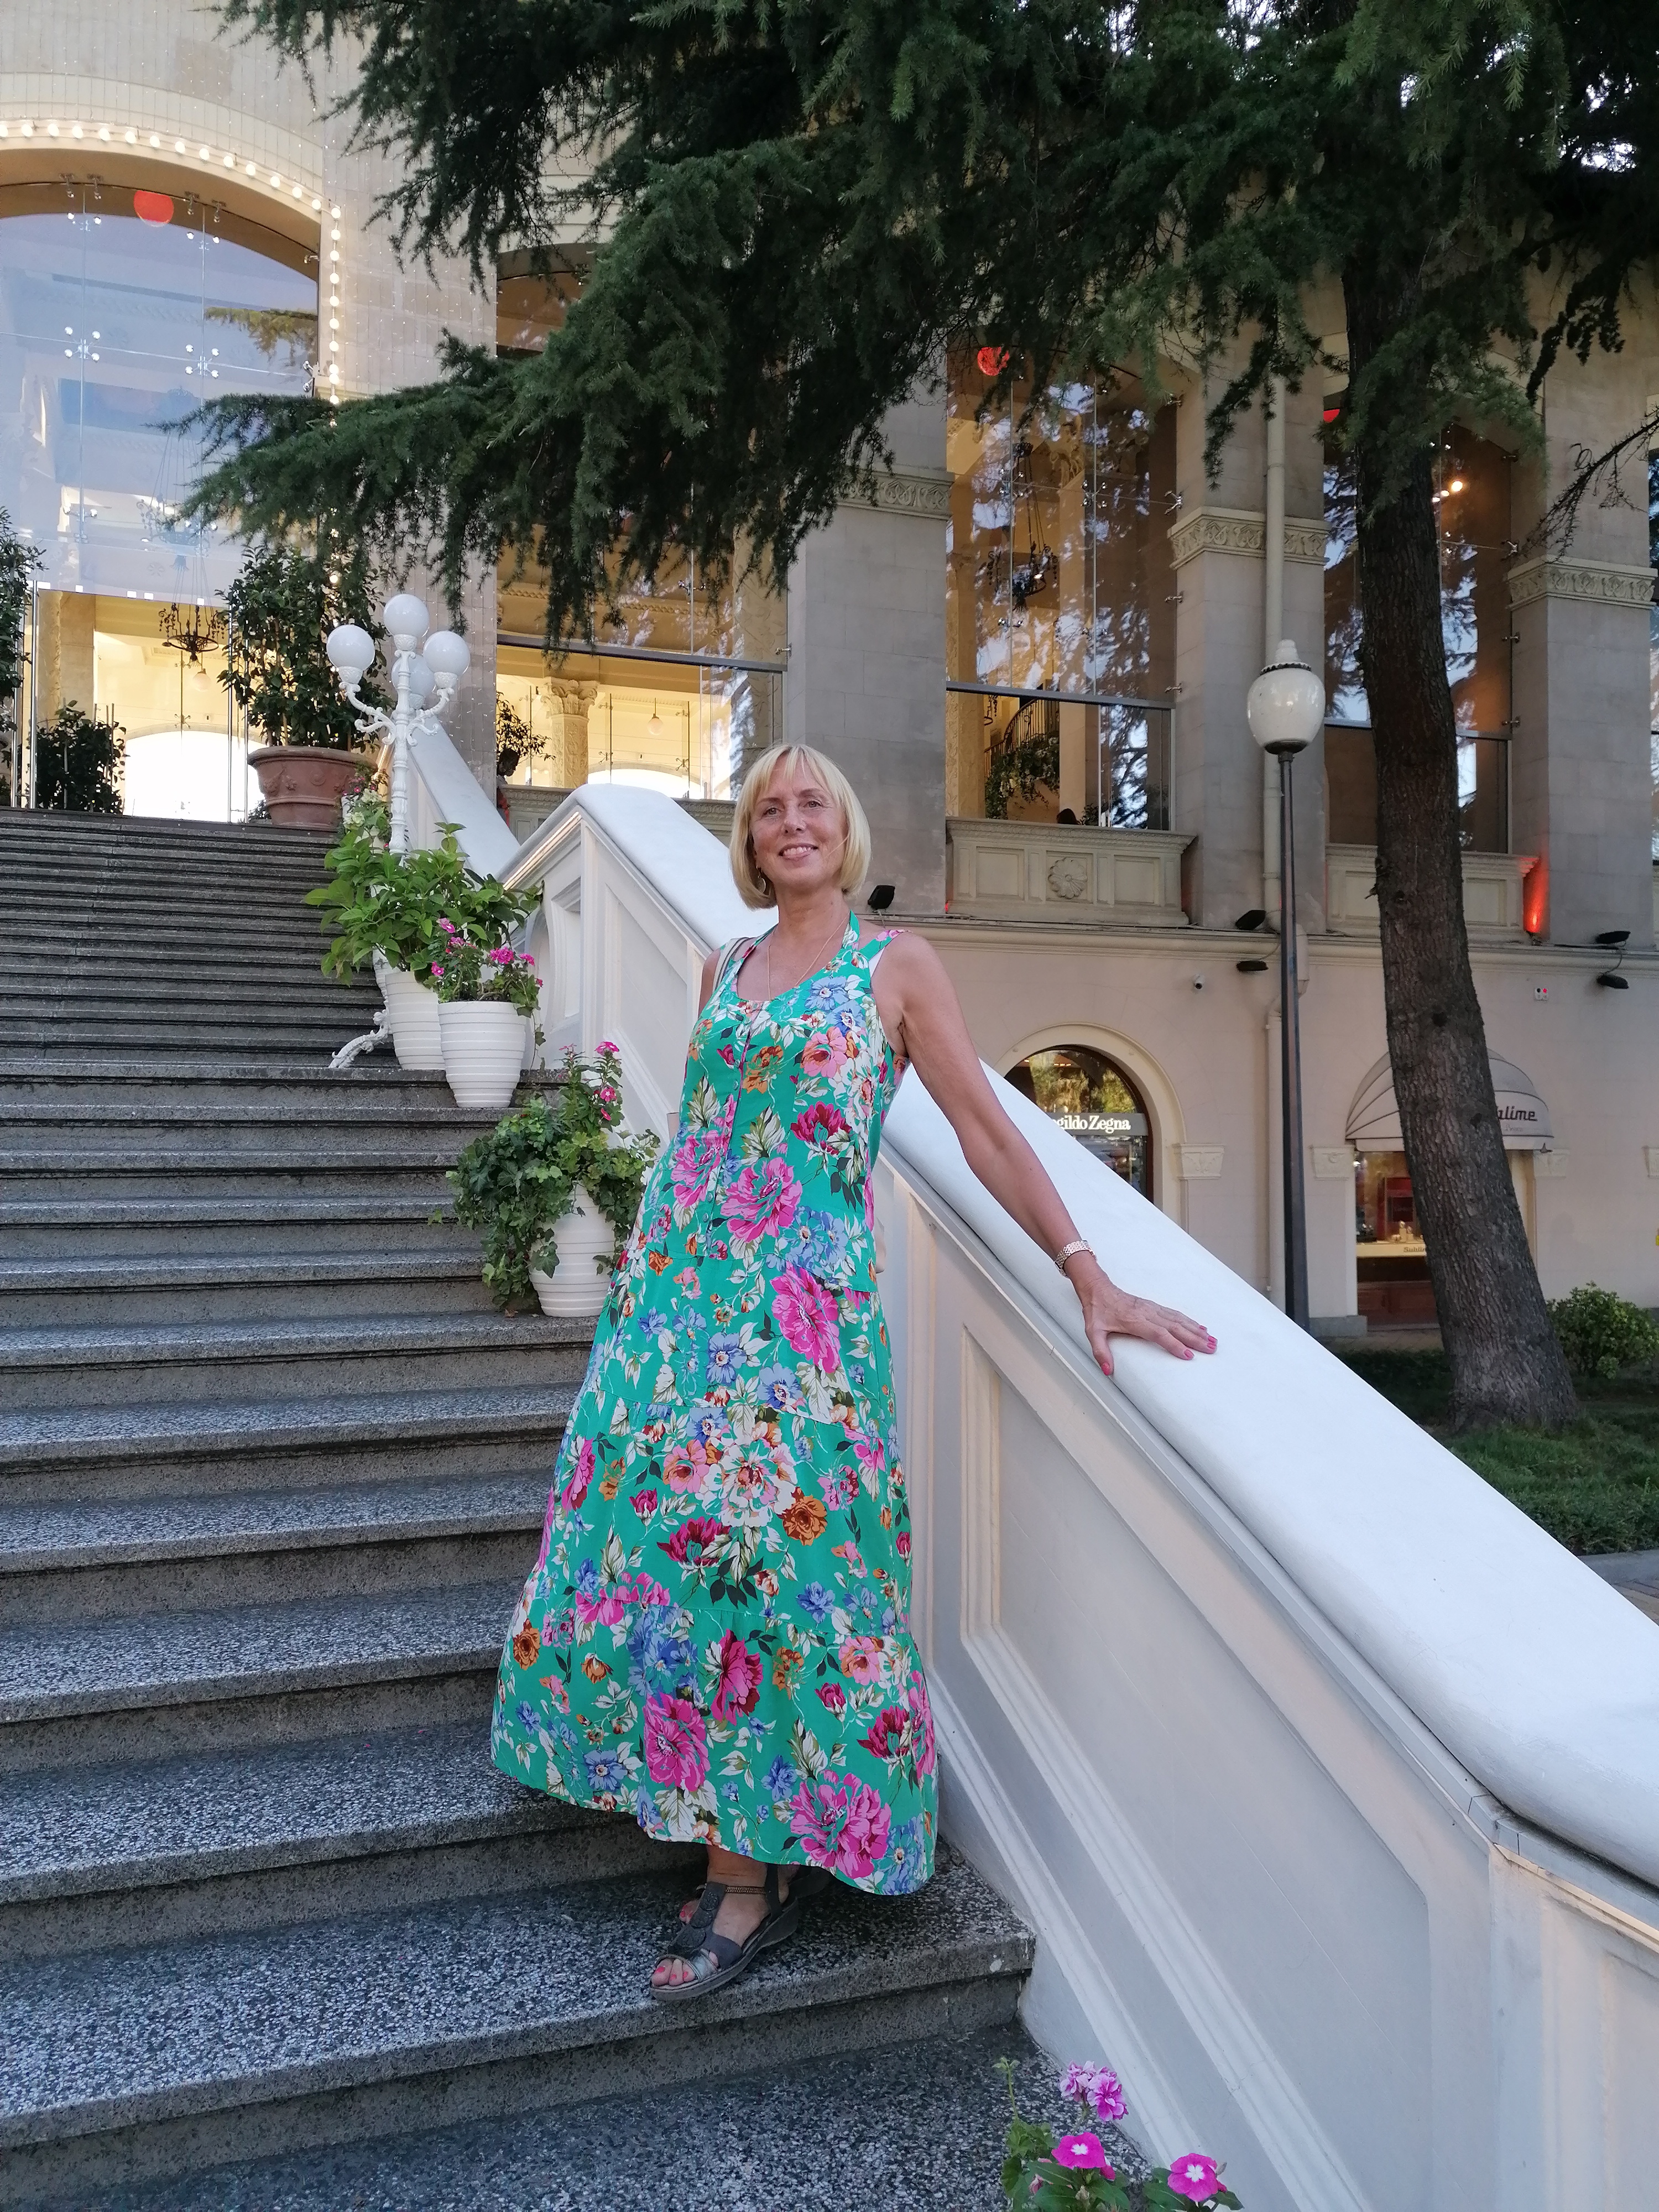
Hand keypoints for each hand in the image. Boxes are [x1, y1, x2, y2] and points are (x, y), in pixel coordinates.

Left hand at [1067, 1255, 1215, 1376]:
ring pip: (1179, 1320)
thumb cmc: (1097, 1311)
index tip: (1188, 1355)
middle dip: (1195, 1339)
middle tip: (1211, 1349)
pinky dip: (1190, 1321)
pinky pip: (1175, 1314)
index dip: (1174, 1344)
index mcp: (1134, 1321)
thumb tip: (1107, 1371)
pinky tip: (1200, 1327)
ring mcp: (1153, 1309)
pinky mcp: (1154, 1307)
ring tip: (1212, 1340)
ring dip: (1196, 1330)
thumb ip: (1100, 1352)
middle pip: (1175, 1327)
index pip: (1158, 1334)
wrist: (1098, 1289)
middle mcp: (1147, 1314)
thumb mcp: (1093, 1332)